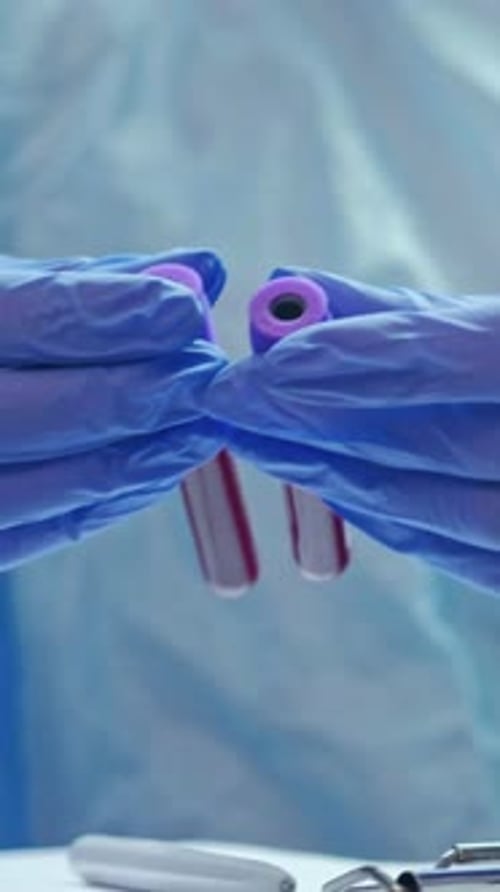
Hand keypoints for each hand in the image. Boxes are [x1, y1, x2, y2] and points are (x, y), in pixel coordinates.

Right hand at [0, 248, 226, 567]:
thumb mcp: (6, 293)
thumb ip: (96, 284)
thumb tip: (203, 269)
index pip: (35, 319)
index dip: (119, 315)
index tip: (188, 310)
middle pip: (48, 411)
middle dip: (142, 394)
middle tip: (209, 376)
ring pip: (53, 483)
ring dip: (142, 457)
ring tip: (199, 428)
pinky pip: (45, 530)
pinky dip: (111, 500)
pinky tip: (157, 470)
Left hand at [207, 267, 499, 592]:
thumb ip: (421, 312)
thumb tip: (305, 294)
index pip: (445, 359)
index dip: (343, 363)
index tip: (257, 368)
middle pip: (428, 443)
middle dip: (318, 428)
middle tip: (236, 410)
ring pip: (446, 512)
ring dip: (345, 481)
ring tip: (272, 448)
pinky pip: (476, 559)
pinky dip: (405, 525)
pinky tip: (344, 494)